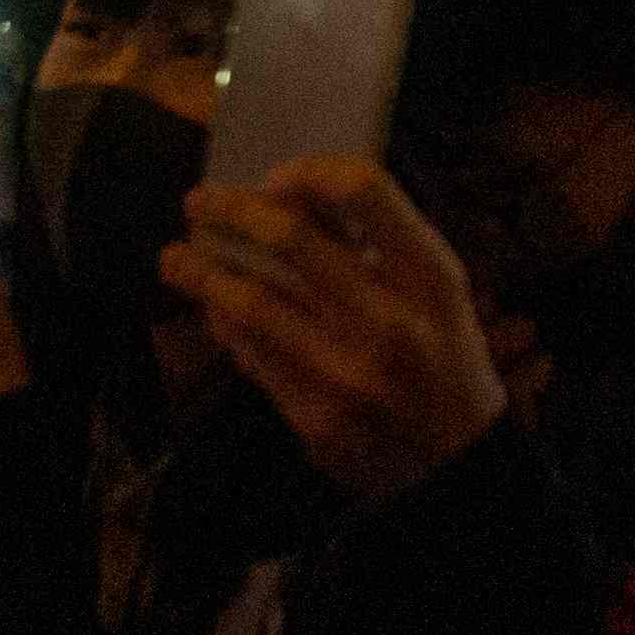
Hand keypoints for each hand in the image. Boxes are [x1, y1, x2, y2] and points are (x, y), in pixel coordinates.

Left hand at [165, 157, 507, 507]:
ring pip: (253, 303)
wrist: (457, 463)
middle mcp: (390, 321)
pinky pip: (252, 358)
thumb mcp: (440, 292)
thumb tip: (298, 197)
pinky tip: (211, 309)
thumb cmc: (447, 361)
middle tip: (201, 199)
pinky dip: (224, 325)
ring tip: (177, 255)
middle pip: (291, 240)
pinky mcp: (316, 419)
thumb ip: (384, 244)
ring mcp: (348, 374)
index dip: (310, 172)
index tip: (276, 175)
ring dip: (204, 272)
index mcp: (432, 278)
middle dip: (234, 210)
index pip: (365, 193)